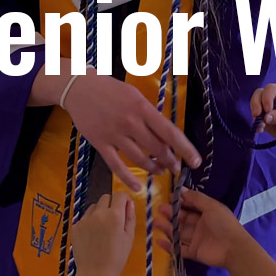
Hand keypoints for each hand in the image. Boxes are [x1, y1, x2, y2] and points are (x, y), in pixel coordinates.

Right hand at [63, 74, 201, 193]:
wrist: (79, 88)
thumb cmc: (110, 90)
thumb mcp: (135, 96)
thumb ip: (149, 115)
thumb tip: (165, 136)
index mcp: (142, 108)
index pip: (170, 132)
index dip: (185, 149)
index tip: (196, 161)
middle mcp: (131, 122)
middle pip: (157, 149)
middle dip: (170, 162)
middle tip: (175, 168)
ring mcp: (115, 134)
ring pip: (140, 159)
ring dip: (153, 168)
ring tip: (159, 171)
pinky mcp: (100, 143)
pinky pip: (116, 166)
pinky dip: (128, 178)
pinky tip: (137, 187)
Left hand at [72, 192, 136, 275]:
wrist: (95, 273)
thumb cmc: (117, 257)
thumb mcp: (129, 237)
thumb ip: (130, 217)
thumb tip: (129, 202)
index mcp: (114, 216)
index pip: (119, 194)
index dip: (124, 200)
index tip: (125, 208)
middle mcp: (98, 213)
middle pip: (106, 197)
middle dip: (111, 204)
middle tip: (114, 220)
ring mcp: (84, 219)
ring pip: (94, 207)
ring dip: (99, 212)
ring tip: (102, 230)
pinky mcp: (75, 226)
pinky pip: (84, 218)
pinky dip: (89, 222)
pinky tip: (92, 237)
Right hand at [155, 189, 252, 269]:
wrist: (233, 248)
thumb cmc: (223, 224)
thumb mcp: (211, 206)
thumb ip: (196, 198)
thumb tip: (181, 190)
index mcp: (206, 214)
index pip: (190, 206)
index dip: (180, 202)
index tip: (168, 197)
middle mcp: (200, 226)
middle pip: (183, 219)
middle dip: (171, 213)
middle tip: (160, 209)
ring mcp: (196, 240)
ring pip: (178, 233)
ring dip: (167, 227)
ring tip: (156, 222)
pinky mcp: (193, 252)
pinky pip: (178, 249)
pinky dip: (169, 245)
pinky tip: (158, 240)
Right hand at [249, 83, 275, 149]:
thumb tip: (266, 117)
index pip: (271, 89)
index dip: (267, 97)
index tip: (268, 109)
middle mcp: (275, 99)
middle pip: (259, 94)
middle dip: (256, 103)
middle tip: (257, 114)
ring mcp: (269, 109)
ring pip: (255, 105)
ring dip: (255, 115)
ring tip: (261, 125)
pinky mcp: (264, 120)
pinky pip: (255, 119)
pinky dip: (255, 124)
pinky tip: (260, 129)